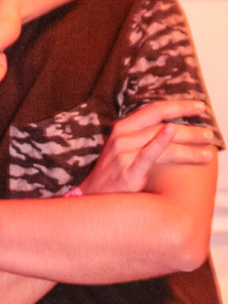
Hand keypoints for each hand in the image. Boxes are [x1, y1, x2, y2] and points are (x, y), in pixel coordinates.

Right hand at [80, 99, 213, 194]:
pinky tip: (171, 134)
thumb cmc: (113, 172)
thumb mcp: (123, 147)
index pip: (155, 109)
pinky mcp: (129, 172)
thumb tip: (173, 128)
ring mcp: (124, 154)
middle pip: (162, 125)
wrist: (94, 197)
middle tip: (210, 133)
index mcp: (123, 127)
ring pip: (163, 142)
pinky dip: (160, 142)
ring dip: (189, 144)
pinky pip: (147, 155)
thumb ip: (142, 135)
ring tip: (208, 151)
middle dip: (190, 128)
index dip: (179, 106)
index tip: (199, 107)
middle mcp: (122, 137)